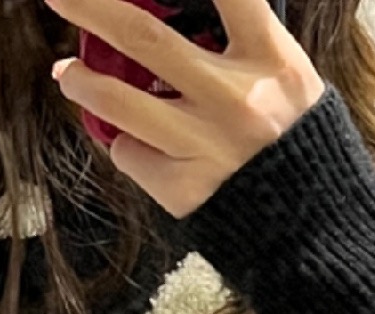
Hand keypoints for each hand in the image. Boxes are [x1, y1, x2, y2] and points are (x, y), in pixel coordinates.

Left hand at [46, 0, 325, 216]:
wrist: (309, 231)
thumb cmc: (296, 144)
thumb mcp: (290, 81)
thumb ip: (244, 46)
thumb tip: (177, 16)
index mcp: (272, 59)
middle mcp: (235, 98)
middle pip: (143, 36)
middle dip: (90, 7)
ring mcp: (204, 145)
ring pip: (117, 101)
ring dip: (81, 82)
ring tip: (66, 73)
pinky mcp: (182, 188)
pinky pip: (131, 153)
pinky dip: (127, 144)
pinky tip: (140, 144)